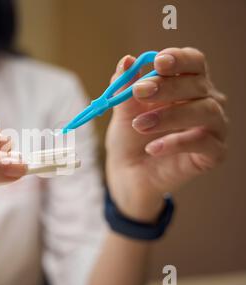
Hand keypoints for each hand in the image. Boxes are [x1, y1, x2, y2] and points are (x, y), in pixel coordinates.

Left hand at [105, 48, 227, 222]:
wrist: (129, 171)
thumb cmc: (130, 135)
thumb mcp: (123, 109)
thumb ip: (125, 86)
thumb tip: (126, 60)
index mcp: (187, 83)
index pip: (194, 61)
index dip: (179, 59)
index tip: (157, 62)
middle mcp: (207, 100)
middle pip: (198, 84)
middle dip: (167, 86)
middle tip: (139, 92)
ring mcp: (214, 126)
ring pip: (205, 111)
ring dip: (170, 115)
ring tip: (139, 125)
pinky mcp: (214, 153)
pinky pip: (204, 142)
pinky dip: (177, 143)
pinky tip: (153, 148)